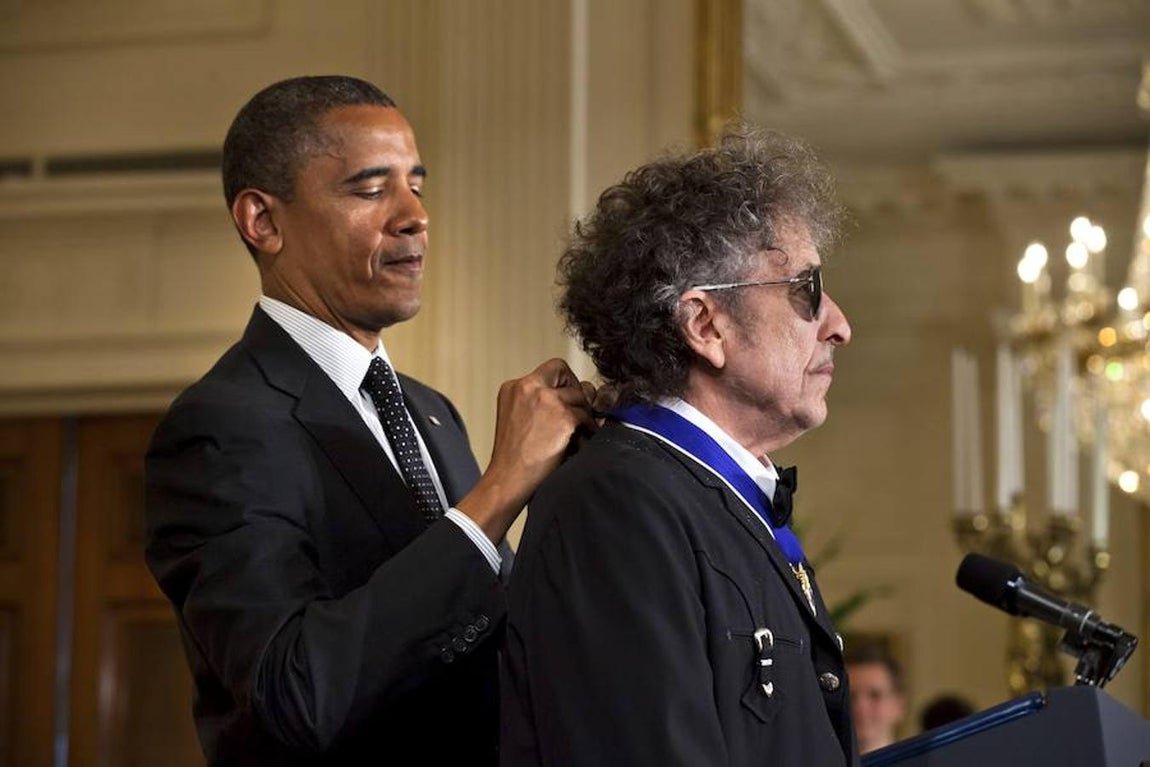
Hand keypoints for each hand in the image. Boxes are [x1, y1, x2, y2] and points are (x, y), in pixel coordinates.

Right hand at [456, 358, 595, 541]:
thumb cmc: (514, 458)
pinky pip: (586, 417)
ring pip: (580, 397)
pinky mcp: (562, 416)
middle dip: (577, 394)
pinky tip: (579, 443)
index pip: (552, 369)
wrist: (508, 480)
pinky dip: (587, 430)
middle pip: (567, 375)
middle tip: (578, 415)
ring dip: (583, 415)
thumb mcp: (517, 419)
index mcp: (514, 387)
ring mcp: (546, 400)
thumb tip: (581, 392)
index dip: (566, 382)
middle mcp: (528, 387)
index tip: (568, 399)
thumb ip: (540, 402)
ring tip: (577, 434)